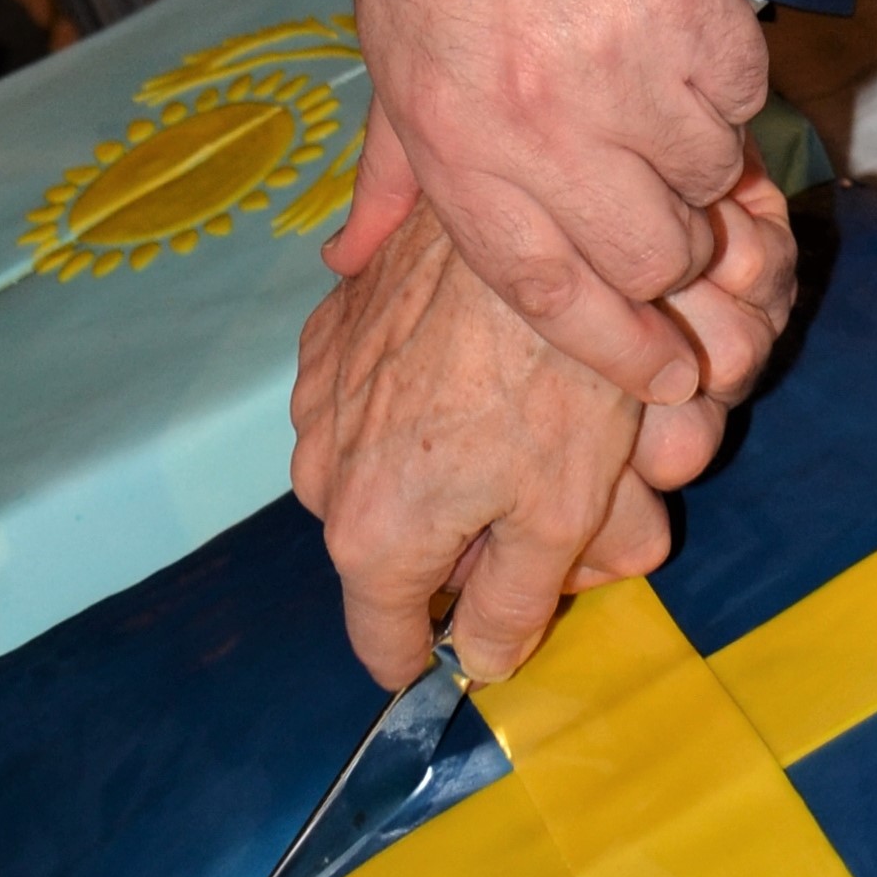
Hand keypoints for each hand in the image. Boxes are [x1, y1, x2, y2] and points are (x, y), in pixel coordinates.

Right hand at [293, 197, 745, 689]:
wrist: (517, 214)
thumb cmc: (551, 372)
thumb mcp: (561, 515)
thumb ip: (513, 609)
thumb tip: (481, 662)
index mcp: (372, 538)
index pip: (385, 646)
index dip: (441, 652)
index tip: (489, 628)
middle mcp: (319, 472)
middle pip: (385, 556)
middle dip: (453, 549)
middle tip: (534, 502)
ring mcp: (316, 395)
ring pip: (372, 477)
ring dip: (428, 475)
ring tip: (509, 425)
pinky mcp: (329, 329)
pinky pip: (361, 404)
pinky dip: (408, 407)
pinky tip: (472, 368)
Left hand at [338, 0, 778, 405]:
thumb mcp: (387, 42)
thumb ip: (391, 171)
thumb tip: (353, 264)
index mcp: (456, 138)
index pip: (543, 291)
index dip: (613, 350)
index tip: (666, 378)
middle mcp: (540, 120)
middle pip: (649, 256)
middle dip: (673, 258)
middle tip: (670, 217)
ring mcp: (626, 65)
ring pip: (709, 179)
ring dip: (703, 161)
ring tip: (666, 99)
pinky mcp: (699, 7)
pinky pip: (746, 95)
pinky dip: (730, 83)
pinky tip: (689, 33)